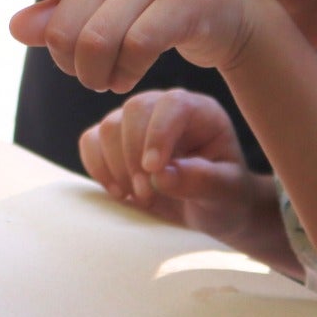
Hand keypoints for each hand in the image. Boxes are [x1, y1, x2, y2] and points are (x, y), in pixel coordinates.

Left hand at [0, 0, 273, 92]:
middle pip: (64, 30)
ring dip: (95, 76)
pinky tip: (127, 77)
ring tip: (105, 78)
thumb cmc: (150, 6)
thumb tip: (15, 26)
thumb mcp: (100, 7)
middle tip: (85, 72)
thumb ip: (56, 18)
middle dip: (68, 65)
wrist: (226, 5)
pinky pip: (136, 49)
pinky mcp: (181, 2)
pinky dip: (125, 74)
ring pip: (96, 43)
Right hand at [79, 88, 259, 235]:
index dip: (158, 134)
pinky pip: (90, 141)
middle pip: (134, 110)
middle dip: (134, 156)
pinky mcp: (113, 140)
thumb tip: (161, 175)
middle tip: (147, 195)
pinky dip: (97, 168)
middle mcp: (164, 109)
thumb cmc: (226, 197)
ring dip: (116, 167)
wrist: (209, 211)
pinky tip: (118, 191)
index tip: (153, 170)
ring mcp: (135, 122)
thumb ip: (202, 182)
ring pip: (108, 127)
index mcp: (200, 112)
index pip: (173, 105)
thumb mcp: (227, 194)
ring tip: (139, 197)